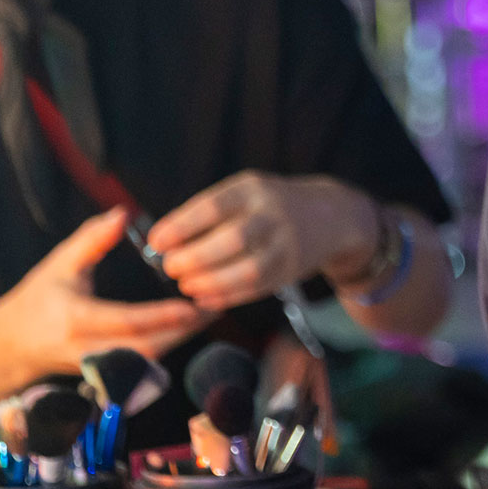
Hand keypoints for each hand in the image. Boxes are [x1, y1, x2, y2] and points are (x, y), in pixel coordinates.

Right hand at [0, 208, 209, 391]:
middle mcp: (90, 349)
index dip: (163, 315)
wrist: (12, 346)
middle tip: (217, 303)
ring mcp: (99, 367)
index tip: (194, 302)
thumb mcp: (58, 264)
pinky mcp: (108, 375)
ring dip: (183, 337)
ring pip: (151, 359)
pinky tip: (190, 324)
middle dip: (185, 329)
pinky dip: (170, 345)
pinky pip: (146, 364)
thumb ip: (91, 239)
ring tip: (212, 310)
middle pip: (148, 347)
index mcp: (76, 320)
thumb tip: (122, 214)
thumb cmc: (37, 300)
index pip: (127, 321)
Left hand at [148, 172, 378, 311]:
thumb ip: (209, 216)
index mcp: (253, 190)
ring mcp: (287, 243)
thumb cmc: (270, 206)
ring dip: (213, 281)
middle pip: (234, 239)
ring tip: (187, 286)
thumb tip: (162, 243)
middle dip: (196, 257)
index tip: (156, 240)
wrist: (331, 215)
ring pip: (249, 269)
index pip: (214, 206)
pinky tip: (206, 298)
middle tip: (171, 267)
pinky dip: (229, 296)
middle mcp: (273, 214)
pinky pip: (258, 287)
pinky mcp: (292, 269)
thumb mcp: (245, 194)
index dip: (182, 225)